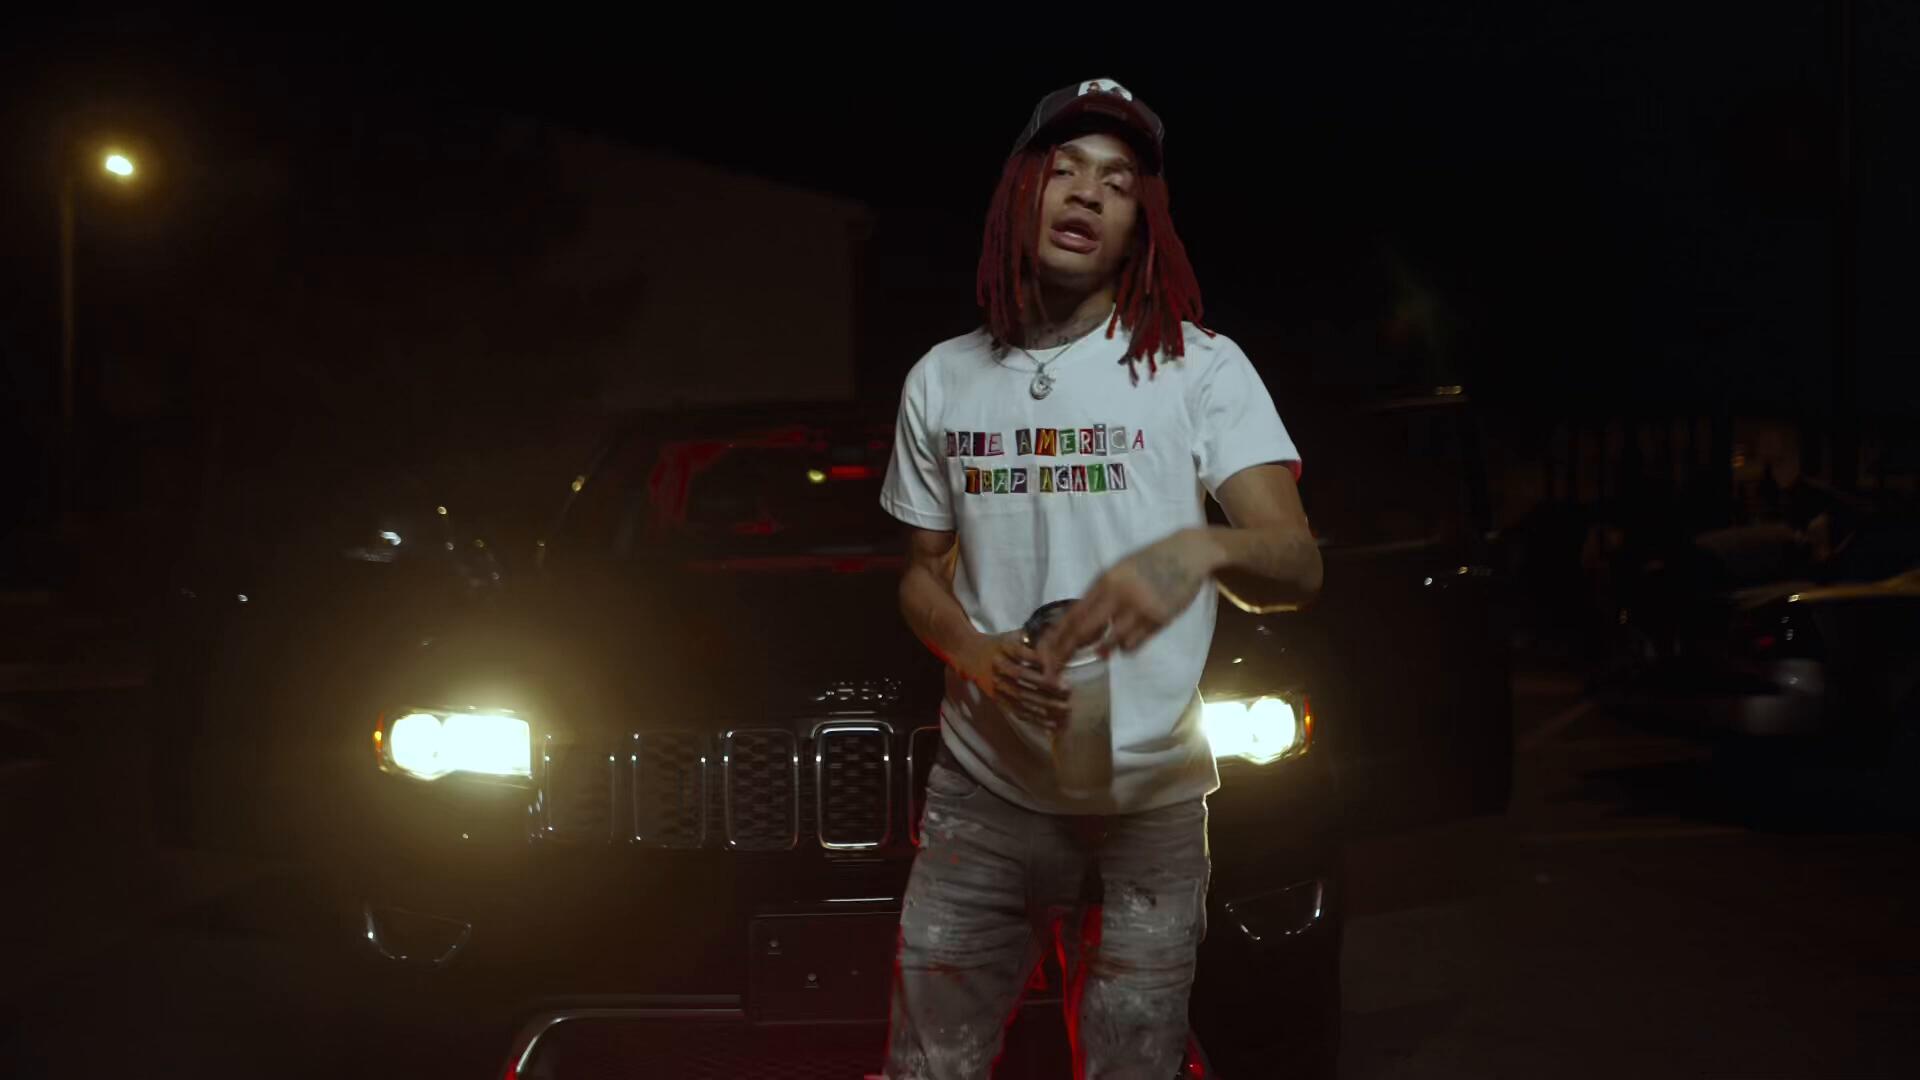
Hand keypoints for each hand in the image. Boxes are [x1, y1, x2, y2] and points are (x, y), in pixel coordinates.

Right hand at [956, 629, 1071, 729]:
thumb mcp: (1012, 635)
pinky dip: (1036, 719)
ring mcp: (997, 686)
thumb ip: (1032, 636)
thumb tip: (1056, 638)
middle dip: (1046, 686)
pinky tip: (1052, 723)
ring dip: (1044, 705)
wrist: (971, 655)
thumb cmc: (998, 644)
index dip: (1039, 660)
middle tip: (1067, 690)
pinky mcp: (999, 700)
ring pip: (1021, 698)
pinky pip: (1018, 712)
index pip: (1021, 653)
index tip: (1058, 665)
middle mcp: (998, 667)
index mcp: (1003, 647)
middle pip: (1021, 678)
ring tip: (1064, 709)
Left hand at [1035, 530, 1221, 677]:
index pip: (1073, 614)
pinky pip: (1135, 644)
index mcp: (1105, 581)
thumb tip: (1080, 628)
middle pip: (1086, 630)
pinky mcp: (1160, 619)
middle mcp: (1119, 594)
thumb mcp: (1119, 571)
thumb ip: (1100, 595)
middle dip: (1067, 652)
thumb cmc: (1149, 562)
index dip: (1057, 636)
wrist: (1187, 553)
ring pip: (1112, 643)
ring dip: (1104, 650)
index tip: (1044, 654)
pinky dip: (1127, 646)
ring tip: (1103, 651)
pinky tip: (1129, 639)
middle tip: (1055, 669)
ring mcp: (1140, 608)